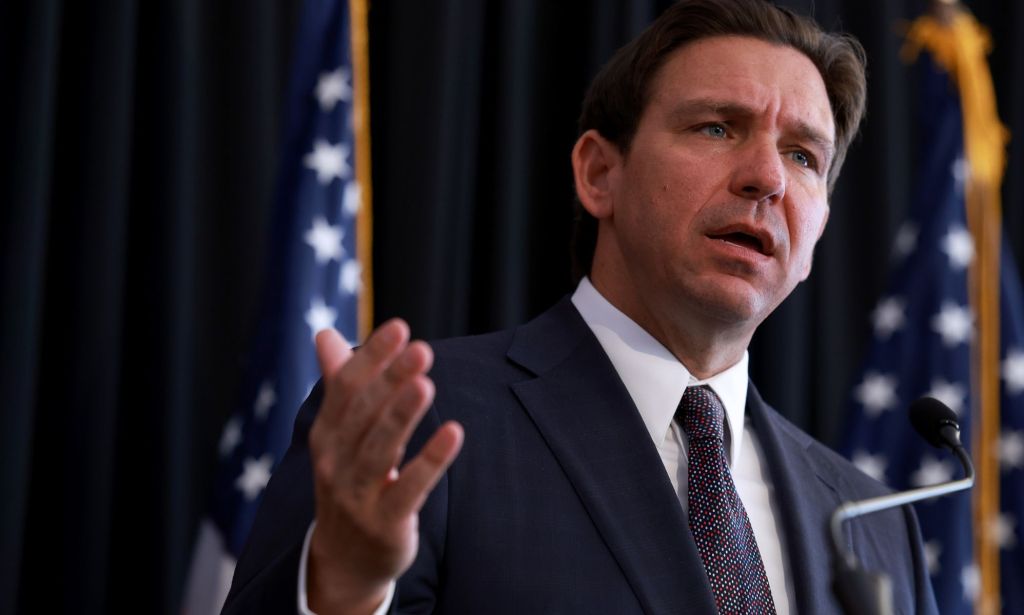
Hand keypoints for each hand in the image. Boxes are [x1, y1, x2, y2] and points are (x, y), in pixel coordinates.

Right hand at [307, 319, 463, 613]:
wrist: (344, 561)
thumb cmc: (350, 482)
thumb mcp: (340, 436)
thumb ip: (340, 384)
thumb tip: (324, 333)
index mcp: (327, 435)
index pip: (346, 389)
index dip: (371, 358)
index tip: (399, 327)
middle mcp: (336, 462)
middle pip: (363, 415)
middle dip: (390, 380)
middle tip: (421, 348)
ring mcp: (357, 495)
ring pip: (379, 450)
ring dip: (402, 415)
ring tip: (425, 383)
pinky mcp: (385, 523)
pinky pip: (408, 488)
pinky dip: (430, 460)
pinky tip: (453, 432)